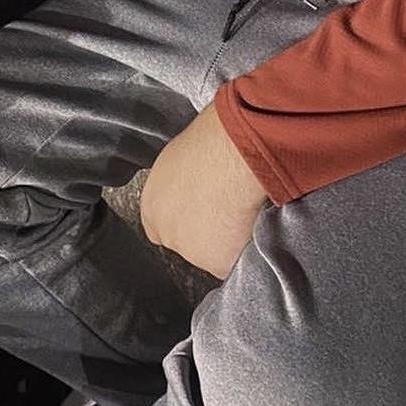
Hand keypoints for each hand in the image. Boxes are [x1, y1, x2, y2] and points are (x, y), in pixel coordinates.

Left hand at [141, 104, 267, 278]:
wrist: (232, 156)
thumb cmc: (211, 140)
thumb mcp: (182, 155)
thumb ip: (180, 180)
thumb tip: (194, 182)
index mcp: (152, 204)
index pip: (161, 225)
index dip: (185, 217)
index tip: (202, 208)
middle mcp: (166, 231)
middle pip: (186, 241)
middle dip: (205, 231)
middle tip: (226, 208)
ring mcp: (191, 252)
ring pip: (212, 253)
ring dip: (226, 241)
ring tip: (245, 214)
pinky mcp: (217, 265)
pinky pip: (235, 261)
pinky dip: (245, 248)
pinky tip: (254, 226)